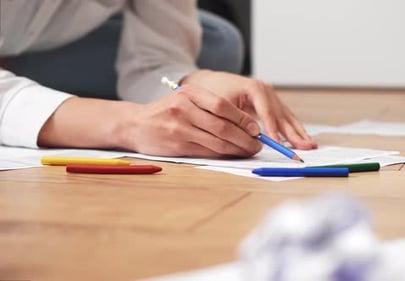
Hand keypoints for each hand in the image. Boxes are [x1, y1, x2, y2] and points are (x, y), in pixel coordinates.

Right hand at [121, 84, 262, 157]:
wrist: (135, 124)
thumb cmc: (166, 112)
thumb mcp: (185, 100)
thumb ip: (209, 108)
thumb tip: (244, 125)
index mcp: (189, 93)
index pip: (222, 106)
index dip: (243, 119)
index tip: (256, 128)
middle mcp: (184, 108)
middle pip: (222, 126)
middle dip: (245, 137)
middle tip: (257, 143)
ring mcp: (179, 128)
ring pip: (217, 141)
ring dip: (237, 148)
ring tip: (249, 150)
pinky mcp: (177, 144)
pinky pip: (207, 151)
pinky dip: (223, 154)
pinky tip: (233, 154)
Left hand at [182, 70, 317, 149]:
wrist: (209, 83)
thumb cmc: (213, 93)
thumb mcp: (221, 106)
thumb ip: (237, 120)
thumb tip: (253, 137)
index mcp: (255, 88)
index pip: (267, 112)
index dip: (273, 129)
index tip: (277, 144)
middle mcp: (267, 90)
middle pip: (282, 115)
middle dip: (295, 133)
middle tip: (306, 147)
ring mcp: (271, 96)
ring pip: (287, 117)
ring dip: (299, 132)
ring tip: (311, 145)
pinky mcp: (271, 103)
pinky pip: (284, 118)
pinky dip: (293, 129)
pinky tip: (302, 139)